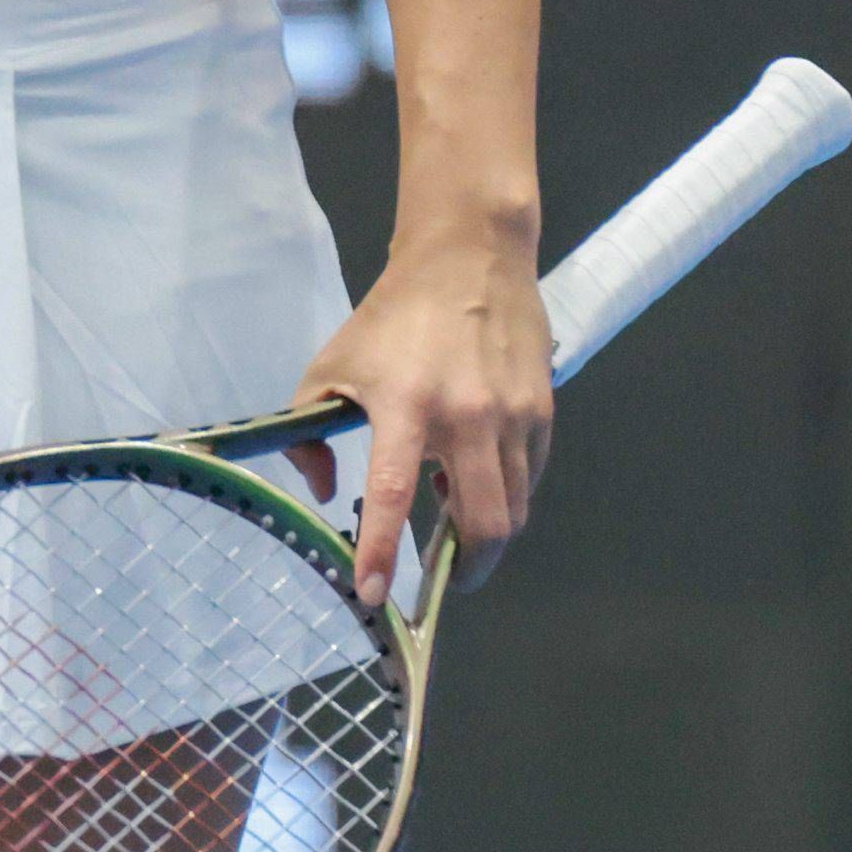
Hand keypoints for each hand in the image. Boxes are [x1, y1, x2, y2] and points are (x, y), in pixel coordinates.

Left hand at [284, 226, 552, 606]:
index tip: (371, 593)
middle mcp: (466, 416)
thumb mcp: (332, 365)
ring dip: (486, 535)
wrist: (470, 258)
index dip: (380, 550)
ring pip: (514, 510)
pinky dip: (507, 497)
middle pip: (483, 523)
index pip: (392, 493)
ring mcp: (512, 416)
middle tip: (442, 578)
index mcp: (404, 404)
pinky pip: (529, 479)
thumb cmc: (392, 316)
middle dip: (464, 567)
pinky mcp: (542, 412)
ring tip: (457, 529)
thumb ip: (309, 430)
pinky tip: (479, 484)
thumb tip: (321, 491)